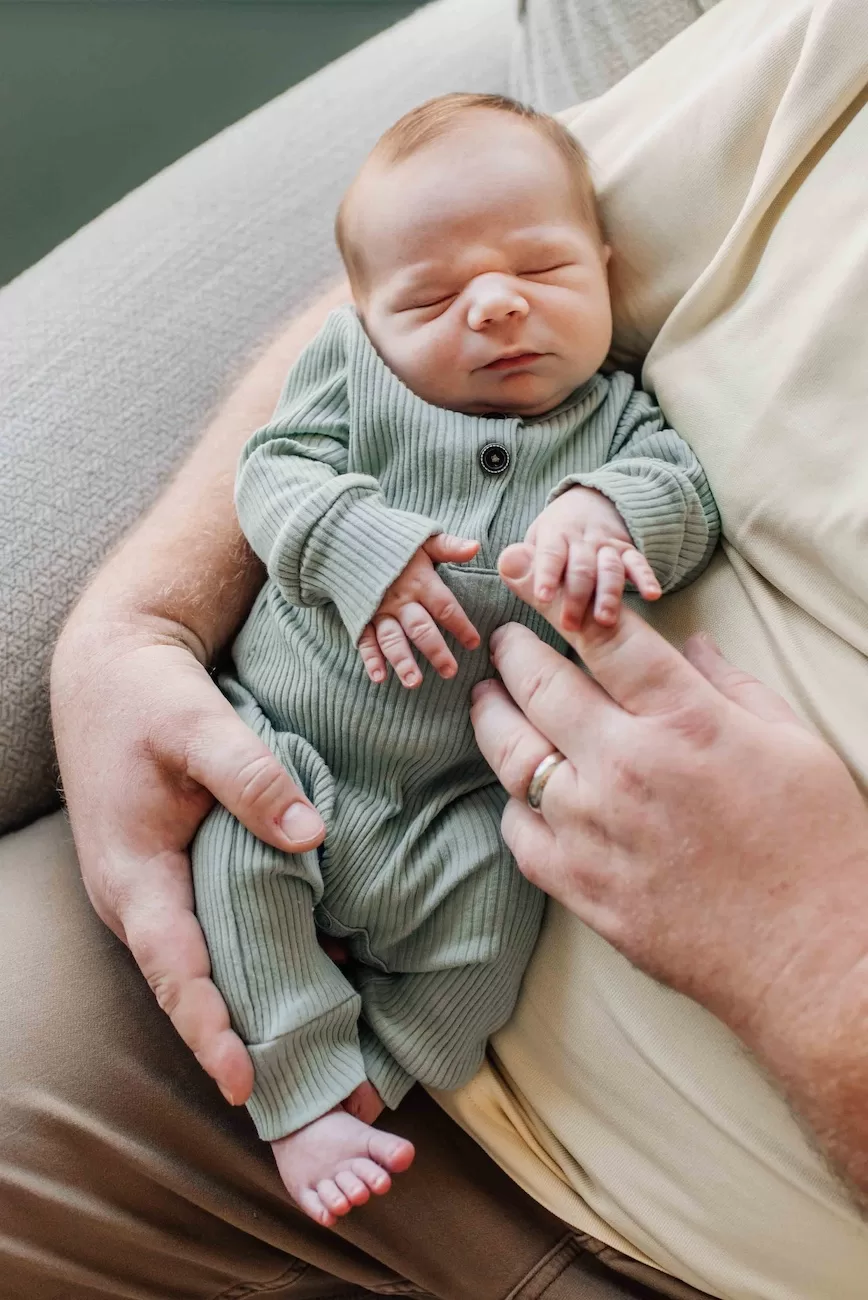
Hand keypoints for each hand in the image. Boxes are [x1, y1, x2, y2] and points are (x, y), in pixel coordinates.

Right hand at [51, 614, 325, 1106]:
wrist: (113, 666)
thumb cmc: (146, 695)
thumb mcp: (198, 725)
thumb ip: (253, 780)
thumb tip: (312, 835)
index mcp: (133, 875)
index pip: (174, 969)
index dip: (210, 1027)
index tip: (245, 1082)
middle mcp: (138, 900)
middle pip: (192, 985)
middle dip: (243, 1041)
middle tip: (309, 1093)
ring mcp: (155, 892)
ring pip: (207, 963)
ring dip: (257, 1003)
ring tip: (325, 1053)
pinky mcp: (176, 876)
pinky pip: (215, 931)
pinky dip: (259, 955)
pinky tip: (322, 969)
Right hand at [357, 534, 480, 687]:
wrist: (344, 535)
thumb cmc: (390, 539)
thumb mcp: (421, 537)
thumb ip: (449, 546)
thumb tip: (476, 547)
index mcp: (419, 580)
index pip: (444, 607)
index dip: (460, 625)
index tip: (473, 643)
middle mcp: (400, 599)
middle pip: (420, 628)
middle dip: (435, 651)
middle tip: (450, 672)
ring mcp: (378, 610)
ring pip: (392, 639)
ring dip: (403, 661)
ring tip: (414, 682)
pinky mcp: (359, 617)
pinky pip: (365, 640)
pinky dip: (371, 659)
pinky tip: (379, 677)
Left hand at [471, 543, 867, 1037]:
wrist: (813, 963)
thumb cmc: (817, 850)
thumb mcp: (793, 745)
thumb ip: (731, 686)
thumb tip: (692, 645)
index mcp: (686, 721)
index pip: (602, 638)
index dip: (556, 602)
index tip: (532, 583)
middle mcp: (627, 767)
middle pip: (540, 687)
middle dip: (512, 652)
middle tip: (503, 641)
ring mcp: (594, 830)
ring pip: (512, 756)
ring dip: (491, 718)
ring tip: (486, 699)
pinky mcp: (581, 888)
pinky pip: (519, 832)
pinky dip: (513, 802)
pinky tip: (519, 789)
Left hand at [525, 486, 660, 629]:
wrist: (591, 501)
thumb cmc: (555, 534)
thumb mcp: (535, 540)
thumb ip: (523, 560)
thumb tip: (506, 565)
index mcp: (556, 535)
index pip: (550, 554)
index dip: (546, 575)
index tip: (542, 598)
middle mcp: (583, 540)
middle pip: (581, 568)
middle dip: (576, 597)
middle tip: (571, 626)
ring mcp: (607, 545)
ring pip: (610, 568)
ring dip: (608, 594)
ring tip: (605, 620)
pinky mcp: (628, 551)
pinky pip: (638, 563)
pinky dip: (646, 577)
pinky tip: (652, 595)